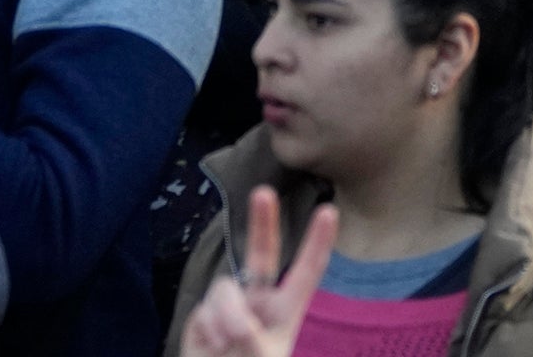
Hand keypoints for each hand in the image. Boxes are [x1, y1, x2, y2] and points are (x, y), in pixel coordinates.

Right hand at [179, 188, 345, 356]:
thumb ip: (252, 338)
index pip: (305, 273)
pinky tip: (211, 347)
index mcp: (285, 312)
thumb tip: (237, 318)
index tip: (329, 212)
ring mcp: (230, 305)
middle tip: (264, 192)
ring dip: (226, 316)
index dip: (317, 243)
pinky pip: (204, 310)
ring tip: (227, 345)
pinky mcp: (203, 313)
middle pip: (262, 254)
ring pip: (226, 289)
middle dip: (262, 223)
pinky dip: (208, 330)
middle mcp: (258, 301)